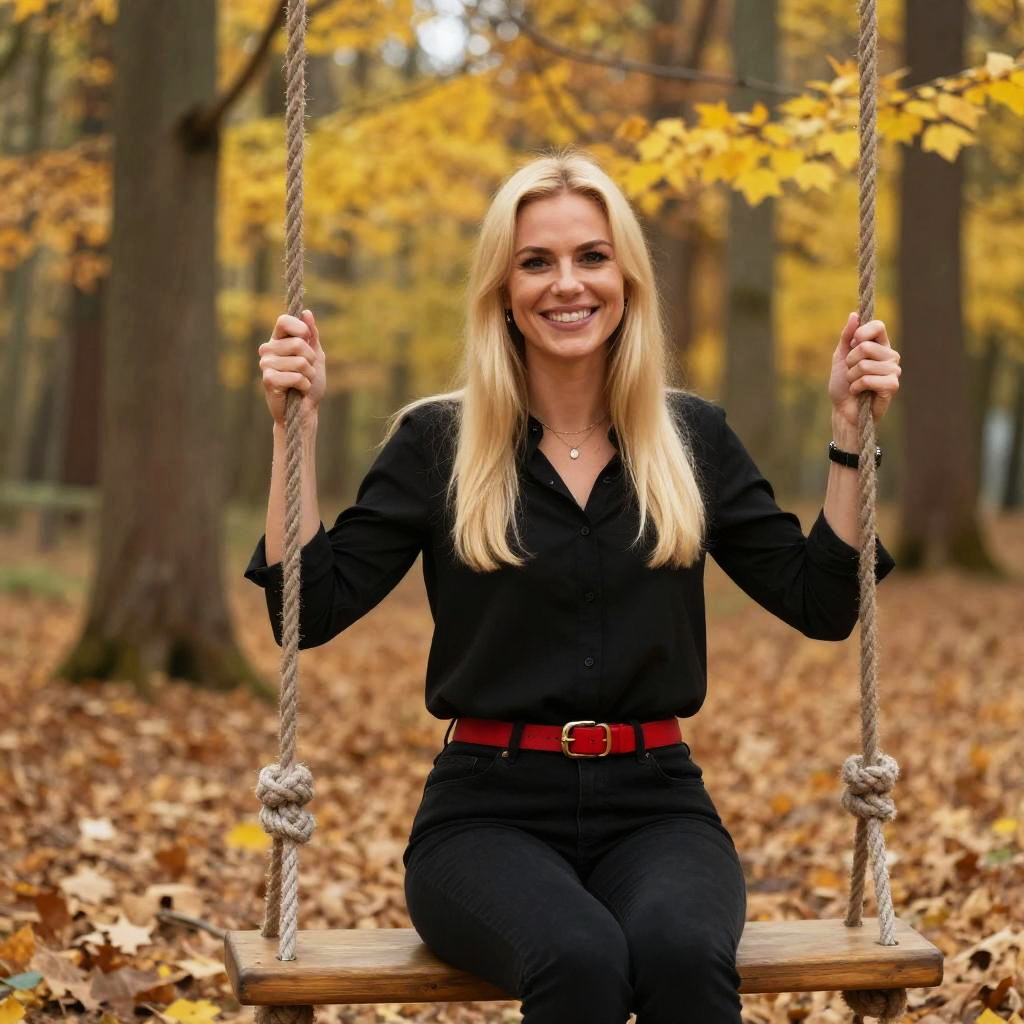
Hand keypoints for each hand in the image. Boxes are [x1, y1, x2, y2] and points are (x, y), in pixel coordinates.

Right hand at [259, 309, 325, 426]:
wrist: (304, 411)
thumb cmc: (309, 383)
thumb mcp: (316, 356)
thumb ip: (312, 335)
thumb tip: (307, 313)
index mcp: (279, 340)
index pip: (284, 320)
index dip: (300, 328)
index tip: (307, 338)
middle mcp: (269, 349)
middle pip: (298, 343)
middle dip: (311, 360)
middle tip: (307, 371)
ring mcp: (266, 364)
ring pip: (300, 362)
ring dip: (309, 375)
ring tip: (302, 382)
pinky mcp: (268, 379)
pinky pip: (296, 377)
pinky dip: (304, 385)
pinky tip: (298, 390)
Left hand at [828, 312, 900, 428]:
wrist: (843, 410)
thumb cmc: (843, 384)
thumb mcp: (840, 357)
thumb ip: (847, 337)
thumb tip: (853, 315)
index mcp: (880, 345)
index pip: (878, 326)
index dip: (861, 333)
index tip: (851, 345)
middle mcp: (890, 355)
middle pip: (865, 346)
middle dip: (850, 362)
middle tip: (851, 372)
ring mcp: (893, 370)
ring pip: (864, 364)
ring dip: (852, 376)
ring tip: (855, 383)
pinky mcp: (892, 385)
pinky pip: (868, 379)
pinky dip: (857, 386)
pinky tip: (859, 392)